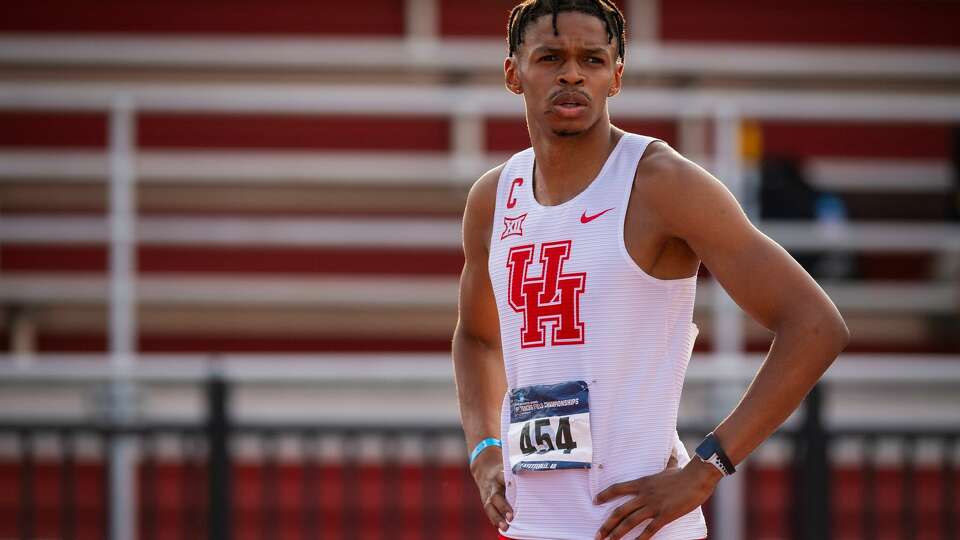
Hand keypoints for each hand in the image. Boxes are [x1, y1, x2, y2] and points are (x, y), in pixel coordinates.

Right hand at [470, 449, 513, 531]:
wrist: (485, 470)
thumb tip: (540, 483)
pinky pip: (489, 511)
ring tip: (505, 527)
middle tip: (511, 516)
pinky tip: (500, 527)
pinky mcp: (486, 501)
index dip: (508, 484)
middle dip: (503, 507)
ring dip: (497, 517)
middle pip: (496, 496)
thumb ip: (519, 476)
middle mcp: (493, 485)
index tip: (516, 492)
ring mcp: (488, 494)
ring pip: (489, 506)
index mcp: (500, 474)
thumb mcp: (510, 469)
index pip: (503, 478)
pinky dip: (494, 520)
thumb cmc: (504, 472)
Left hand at [593, 455, 720, 539]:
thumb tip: (671, 451)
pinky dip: (641, 538)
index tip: (594, 501)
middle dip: (607, 525)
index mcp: (642, 483)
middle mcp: (644, 494)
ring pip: (630, 521)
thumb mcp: (669, 467)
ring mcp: (654, 505)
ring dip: (618, 533)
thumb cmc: (684, 473)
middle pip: (620, 510)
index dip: (604, 495)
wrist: (697, 477)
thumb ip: (667, 462)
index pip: (617, 488)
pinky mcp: (665, 515)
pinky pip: (650, 529)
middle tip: (598, 534)